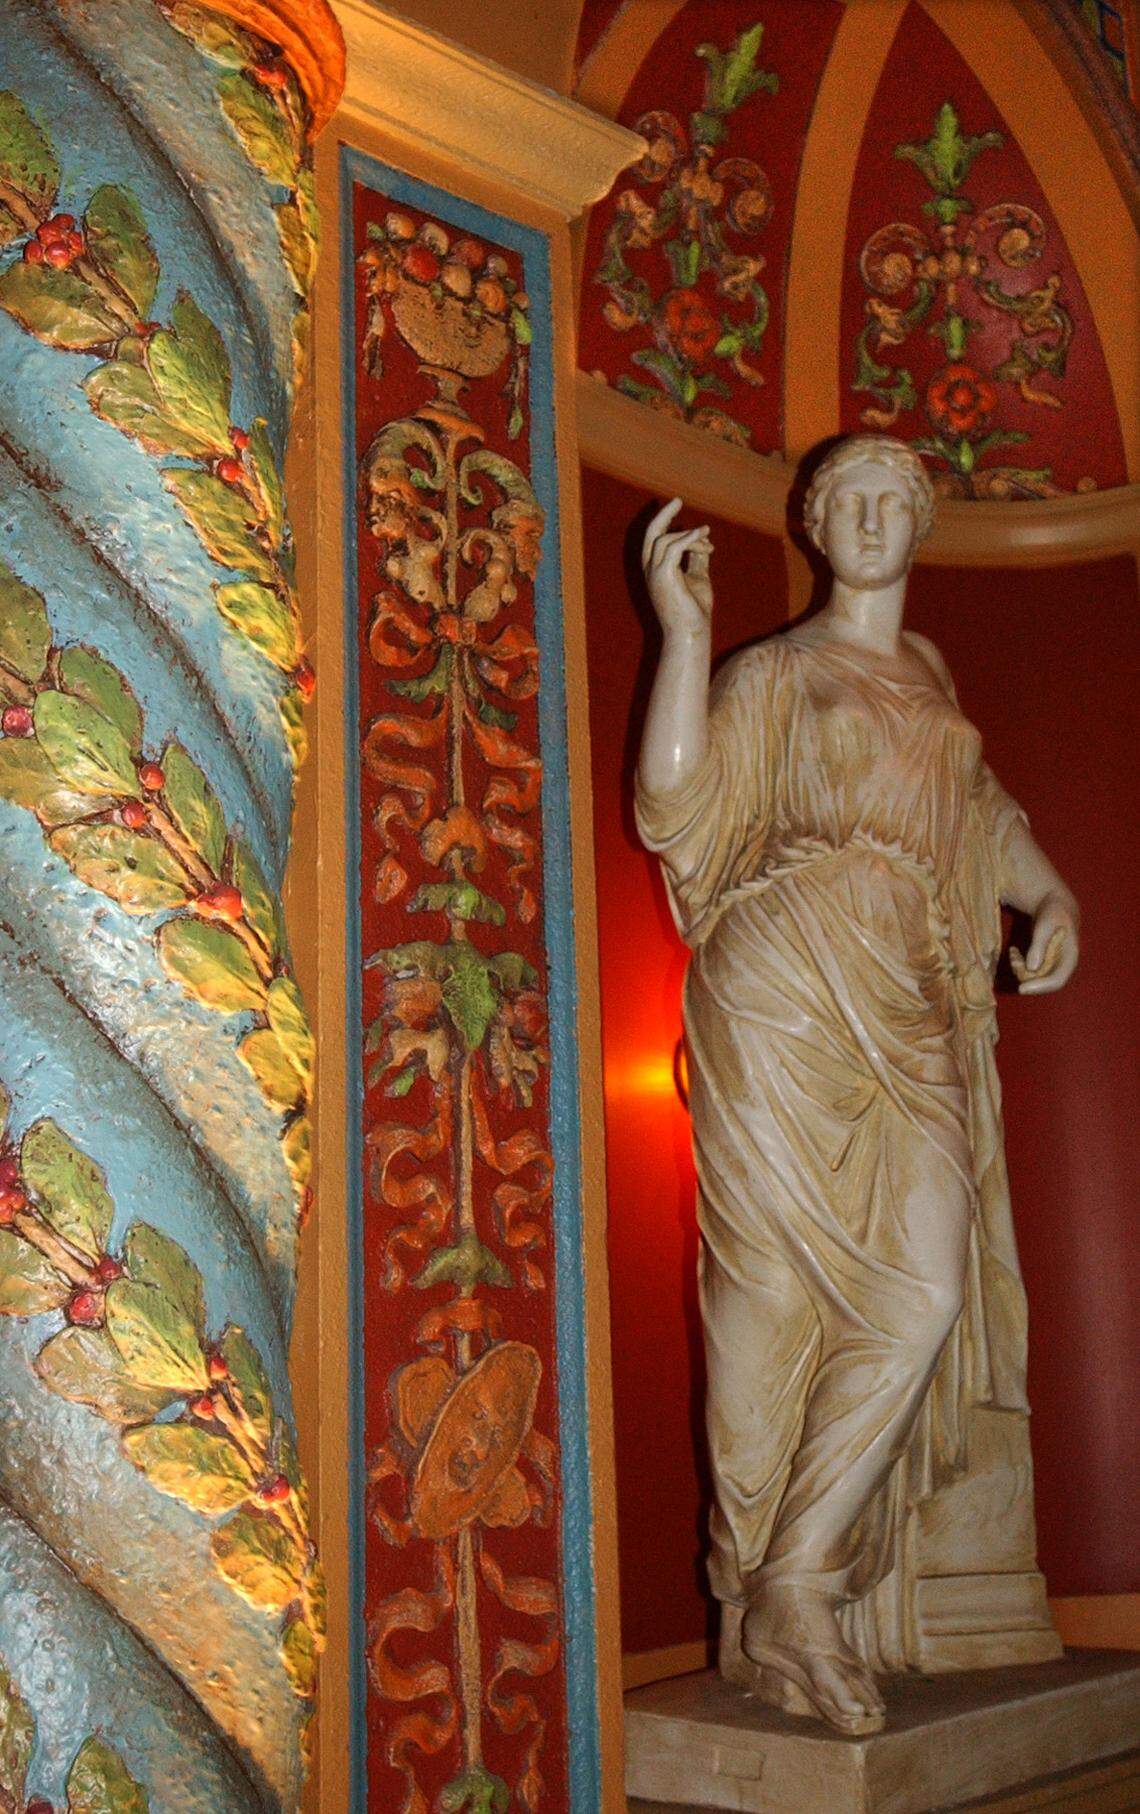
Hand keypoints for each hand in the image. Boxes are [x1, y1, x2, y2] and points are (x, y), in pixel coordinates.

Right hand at [642, 498, 713, 637]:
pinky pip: (672, 548)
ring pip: (666, 539)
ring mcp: (654, 573)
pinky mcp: (663, 577)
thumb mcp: (698, 578)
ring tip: (707, 537)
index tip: (702, 531)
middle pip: (651, 533)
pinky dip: (688, 538)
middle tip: (678, 500)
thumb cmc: (694, 610)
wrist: (691, 633)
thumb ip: (698, 559)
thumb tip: (703, 543)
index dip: (673, 527)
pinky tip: (703, 535)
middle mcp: (650, 570)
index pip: (657, 540)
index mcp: (656, 570)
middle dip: (663, 514)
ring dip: (690, 536)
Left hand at [1011, 890, 1079, 994]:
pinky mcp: (1044, 963)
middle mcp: (1063, 965)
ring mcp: (1053, 965)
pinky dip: (1019, 963)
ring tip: (1012, 951)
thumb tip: (1032, 968)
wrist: (1055, 906)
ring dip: (1019, 967)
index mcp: (1070, 957)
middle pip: (1042, 981)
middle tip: (1013, 957)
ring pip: (1034, 977)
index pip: (1057, 981)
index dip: (1040, 987)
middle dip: (1024, 974)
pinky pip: (1029, 971)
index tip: (1021, 989)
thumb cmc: (1052, 913)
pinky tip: (1013, 950)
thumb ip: (1039, 946)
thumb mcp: (1044, 925)